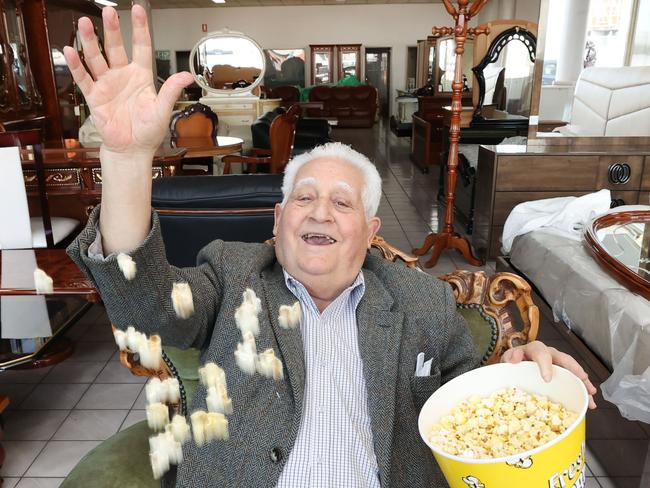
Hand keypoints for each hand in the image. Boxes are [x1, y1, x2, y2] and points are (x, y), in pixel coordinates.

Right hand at [63, 6, 192, 155]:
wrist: (132, 150)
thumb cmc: (148, 132)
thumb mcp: (163, 110)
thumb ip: (171, 90)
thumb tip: (188, 76)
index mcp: (141, 77)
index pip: (141, 47)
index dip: (140, 29)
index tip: (138, 10)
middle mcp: (123, 76)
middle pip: (115, 48)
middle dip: (111, 29)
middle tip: (109, 11)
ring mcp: (107, 84)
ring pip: (96, 58)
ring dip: (90, 41)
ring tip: (84, 23)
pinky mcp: (94, 97)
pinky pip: (83, 78)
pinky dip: (76, 65)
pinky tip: (69, 51)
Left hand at [502, 341, 597, 409]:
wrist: (514, 368)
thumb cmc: (513, 363)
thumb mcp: (508, 359)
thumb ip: (510, 357)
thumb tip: (515, 357)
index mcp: (534, 350)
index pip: (541, 353)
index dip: (545, 364)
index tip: (547, 379)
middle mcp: (549, 354)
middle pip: (564, 358)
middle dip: (574, 368)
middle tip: (582, 378)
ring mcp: (558, 364)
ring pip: (573, 370)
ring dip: (583, 381)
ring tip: (590, 393)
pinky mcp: (562, 375)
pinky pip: (574, 380)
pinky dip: (582, 390)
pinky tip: (589, 400)